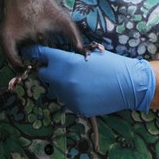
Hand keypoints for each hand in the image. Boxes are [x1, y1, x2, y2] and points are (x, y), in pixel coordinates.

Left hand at [22, 45, 155, 116]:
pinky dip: (71, 94)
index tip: (31, 51)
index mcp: (67, 62)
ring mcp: (68, 95)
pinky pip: (66, 99)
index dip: (36, 52)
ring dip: (60, 83)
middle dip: (49, 69)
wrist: (127, 84)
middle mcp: (63, 79)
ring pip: (54, 88)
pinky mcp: (75, 107)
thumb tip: (53, 58)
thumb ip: (68, 57)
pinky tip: (84, 89)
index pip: (42, 55)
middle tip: (60, 67)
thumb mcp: (87, 54)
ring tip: (77, 79)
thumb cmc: (109, 63)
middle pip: (43, 74)